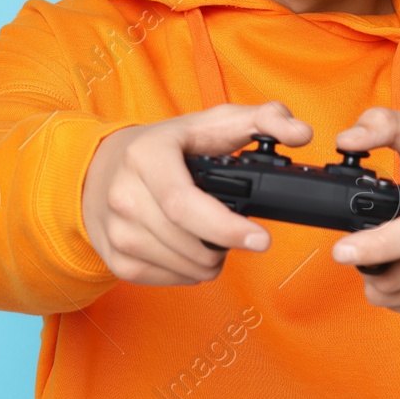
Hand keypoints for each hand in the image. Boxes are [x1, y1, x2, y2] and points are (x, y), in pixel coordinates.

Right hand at [82, 101, 312, 284]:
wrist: (98, 168)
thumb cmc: (163, 146)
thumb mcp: (210, 122)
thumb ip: (263, 119)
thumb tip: (301, 133)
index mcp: (146, 155)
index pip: (184, 204)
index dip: (226, 228)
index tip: (261, 240)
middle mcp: (122, 194)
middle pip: (189, 243)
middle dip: (225, 244)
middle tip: (239, 232)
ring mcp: (116, 231)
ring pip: (185, 266)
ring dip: (210, 259)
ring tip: (209, 234)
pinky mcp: (116, 259)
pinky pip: (170, 280)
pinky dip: (190, 269)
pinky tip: (188, 246)